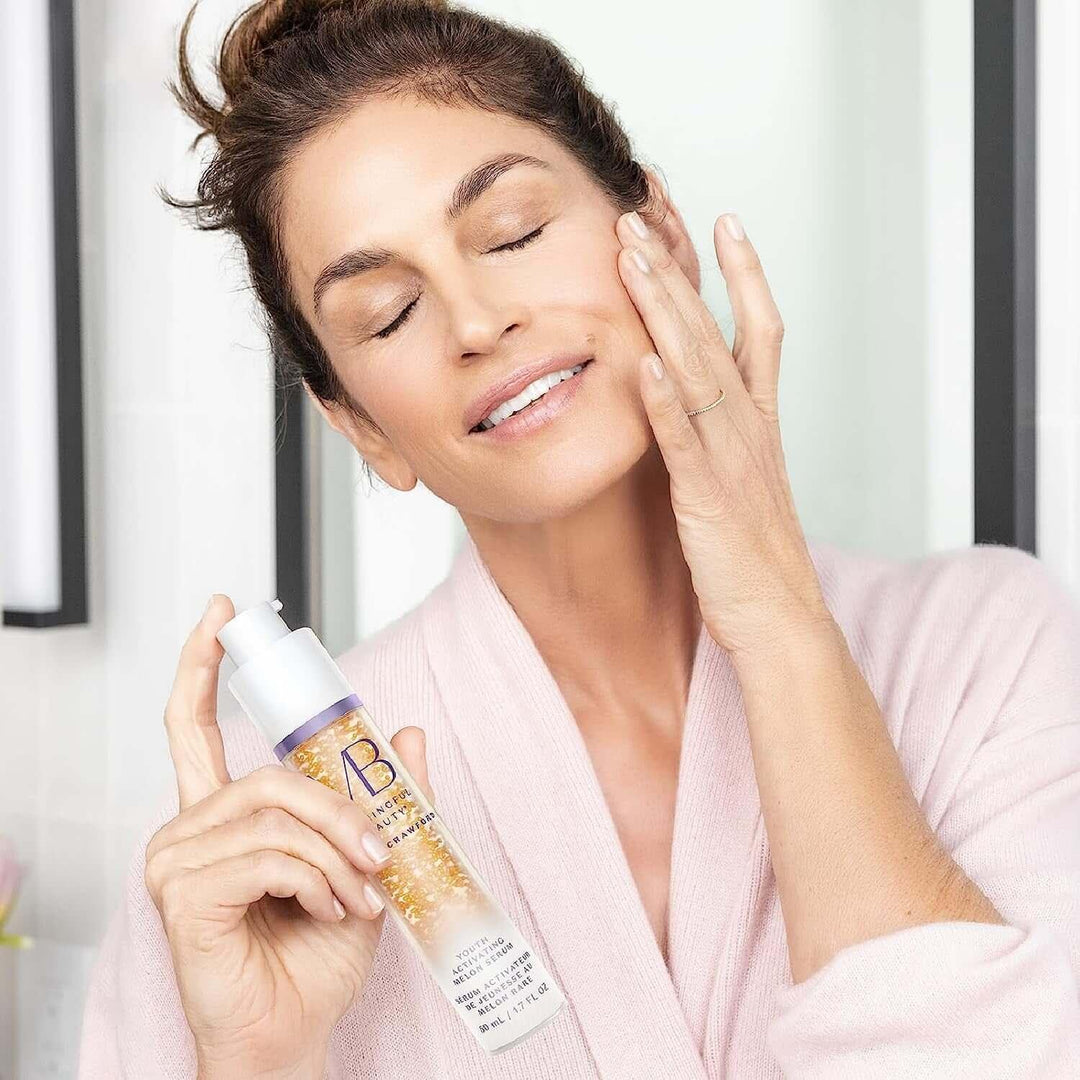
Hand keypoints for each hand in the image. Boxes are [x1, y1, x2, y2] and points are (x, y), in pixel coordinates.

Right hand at [144, 594, 434, 1079]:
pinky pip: (269, 856)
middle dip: (340, 810)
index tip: (221, 612)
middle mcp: (188, 829)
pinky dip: (317, 879)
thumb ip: (381, 800)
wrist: (293, 1032)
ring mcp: (176, 861)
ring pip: (276, 815)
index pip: (194, 726)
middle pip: (269, 777)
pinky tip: (329, 911)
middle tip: (381, 851)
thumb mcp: (364, 865)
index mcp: (222, 817)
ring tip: (360, 897)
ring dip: (337, 855)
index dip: (203, 664)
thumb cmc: (316, 955)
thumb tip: (410, 734)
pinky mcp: (181, 895)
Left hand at [616, 205, 831, 658]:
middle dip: (677, 272)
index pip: (758, 329)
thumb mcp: (740, 481)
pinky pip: (686, 440)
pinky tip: (643, 360)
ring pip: (697, 369)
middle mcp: (750, 428)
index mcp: (759, 423)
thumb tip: (684, 402)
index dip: (744, 273)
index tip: (724, 222)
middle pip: (715, 333)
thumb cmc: (755, 557)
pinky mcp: (708, 497)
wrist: (780, 620)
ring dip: (664, 311)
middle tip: (642, 218)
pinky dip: (666, 399)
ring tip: (632, 260)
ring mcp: (731, 458)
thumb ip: (717, 437)